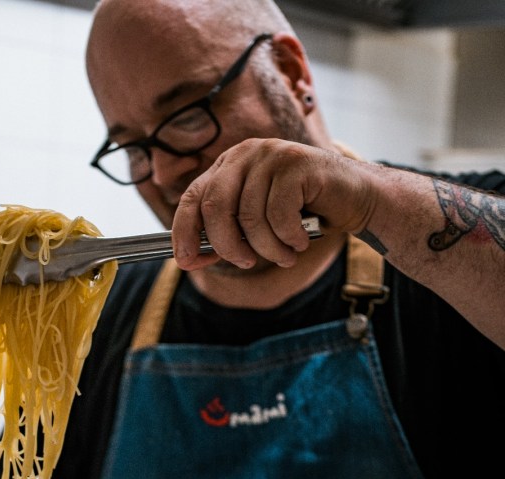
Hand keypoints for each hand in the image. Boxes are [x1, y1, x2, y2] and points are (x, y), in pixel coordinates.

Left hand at [172, 139, 374, 269]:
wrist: (356, 198)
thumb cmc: (304, 214)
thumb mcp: (258, 225)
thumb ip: (227, 235)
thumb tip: (190, 259)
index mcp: (229, 166)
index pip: (192, 197)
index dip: (184, 233)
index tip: (186, 262)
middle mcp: (245, 154)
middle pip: (216, 207)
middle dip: (228, 246)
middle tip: (247, 262)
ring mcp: (271, 154)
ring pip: (249, 217)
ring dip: (267, 249)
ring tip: (285, 254)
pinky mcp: (297, 162)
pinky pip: (278, 215)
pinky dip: (289, 238)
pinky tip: (301, 239)